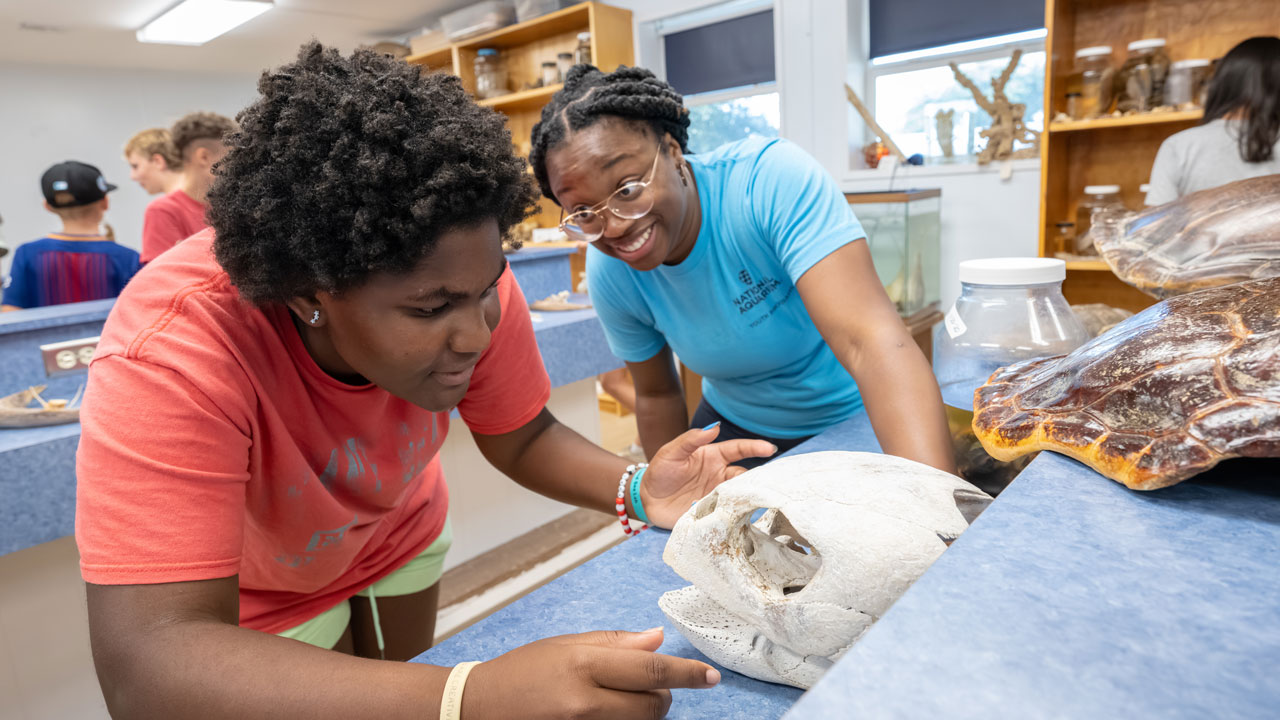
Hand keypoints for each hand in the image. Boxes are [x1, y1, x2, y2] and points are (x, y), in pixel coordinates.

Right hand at [461, 628, 719, 718]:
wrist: (477, 707)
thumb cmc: (522, 672)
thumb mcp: (565, 646)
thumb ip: (615, 644)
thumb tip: (658, 640)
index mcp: (583, 664)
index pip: (650, 671)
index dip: (687, 675)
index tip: (711, 677)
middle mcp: (584, 701)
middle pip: (653, 706)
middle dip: (661, 696)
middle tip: (647, 687)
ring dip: (644, 713)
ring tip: (620, 701)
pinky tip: (610, 712)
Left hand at [642, 424, 775, 527]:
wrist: (646, 500)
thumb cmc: (659, 472)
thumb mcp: (671, 452)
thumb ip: (691, 439)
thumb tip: (715, 427)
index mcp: (714, 457)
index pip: (738, 449)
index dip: (755, 447)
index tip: (769, 448)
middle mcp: (720, 475)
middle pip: (744, 474)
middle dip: (757, 476)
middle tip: (768, 479)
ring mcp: (717, 495)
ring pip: (739, 494)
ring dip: (746, 495)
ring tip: (753, 497)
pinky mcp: (712, 513)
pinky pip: (728, 513)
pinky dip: (734, 513)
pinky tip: (739, 514)